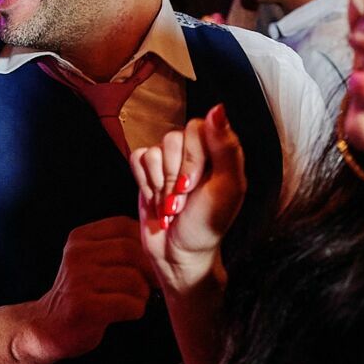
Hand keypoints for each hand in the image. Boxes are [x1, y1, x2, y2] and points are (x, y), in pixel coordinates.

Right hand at [15, 217, 154, 363]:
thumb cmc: (81, 294)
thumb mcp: (92, 260)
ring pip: (133, 279)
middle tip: (153, 284)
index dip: (146, 242)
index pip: (124, 226)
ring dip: (143, 294)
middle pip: (131, 250)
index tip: (152, 261)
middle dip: (149, 270)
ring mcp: (78, 280)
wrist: (47, 327)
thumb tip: (161, 243)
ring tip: (136, 300)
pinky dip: (136, 310)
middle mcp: (76, 255)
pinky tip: (127, 312)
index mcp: (80, 238)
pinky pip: (128, 304)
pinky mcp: (84, 307)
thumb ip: (118, 247)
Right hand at [132, 105, 244, 293]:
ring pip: (154, 151)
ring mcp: (169, 161)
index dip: (191, 158)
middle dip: (175, 176)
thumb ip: (226, 148)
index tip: (194, 186)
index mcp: (217, 151)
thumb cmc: (207, 226)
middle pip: (173, 138)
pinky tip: (156, 200)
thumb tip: (218, 109)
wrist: (178, 254)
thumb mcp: (227, 189)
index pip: (197, 128)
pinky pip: (137, 159)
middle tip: (182, 200)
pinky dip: (145, 184)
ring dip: (160, 184)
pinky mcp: (147, 172)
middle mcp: (194, 152)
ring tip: (171, 204)